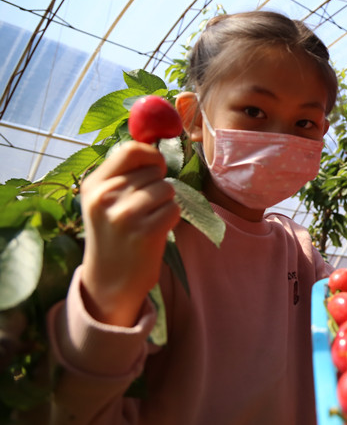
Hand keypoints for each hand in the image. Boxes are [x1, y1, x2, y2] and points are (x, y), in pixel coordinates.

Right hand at [80, 141, 181, 326]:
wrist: (110, 280)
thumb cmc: (115, 234)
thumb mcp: (106, 201)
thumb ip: (124, 174)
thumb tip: (152, 144)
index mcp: (94, 185)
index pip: (130, 150)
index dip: (151, 155)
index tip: (156, 167)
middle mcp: (106, 197)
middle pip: (154, 171)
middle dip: (158, 185)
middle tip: (145, 208)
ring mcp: (125, 214)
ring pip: (167, 189)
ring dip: (165, 203)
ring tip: (148, 220)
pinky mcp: (145, 231)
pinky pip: (174, 208)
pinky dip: (171, 218)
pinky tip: (155, 232)